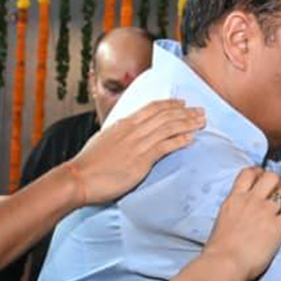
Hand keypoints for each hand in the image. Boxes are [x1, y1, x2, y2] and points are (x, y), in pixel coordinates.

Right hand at [66, 100, 205, 205]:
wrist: (79, 177)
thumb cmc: (88, 164)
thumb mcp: (104, 140)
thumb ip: (118, 135)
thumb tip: (125, 133)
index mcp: (123, 124)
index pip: (151, 108)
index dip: (169, 104)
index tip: (182, 103)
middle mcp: (132, 130)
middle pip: (164, 115)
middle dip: (184, 111)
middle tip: (200, 110)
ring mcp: (138, 144)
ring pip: (168, 127)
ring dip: (187, 123)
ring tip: (201, 121)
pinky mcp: (141, 160)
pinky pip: (165, 146)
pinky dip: (180, 140)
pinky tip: (191, 138)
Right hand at [202, 167, 280, 279]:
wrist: (224, 263)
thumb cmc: (218, 250)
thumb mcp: (221, 222)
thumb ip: (232, 214)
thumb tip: (238, 218)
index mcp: (234, 199)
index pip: (248, 173)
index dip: (260, 172)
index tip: (264, 178)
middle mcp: (250, 201)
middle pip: (271, 177)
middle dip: (280, 183)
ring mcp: (264, 212)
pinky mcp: (277, 226)